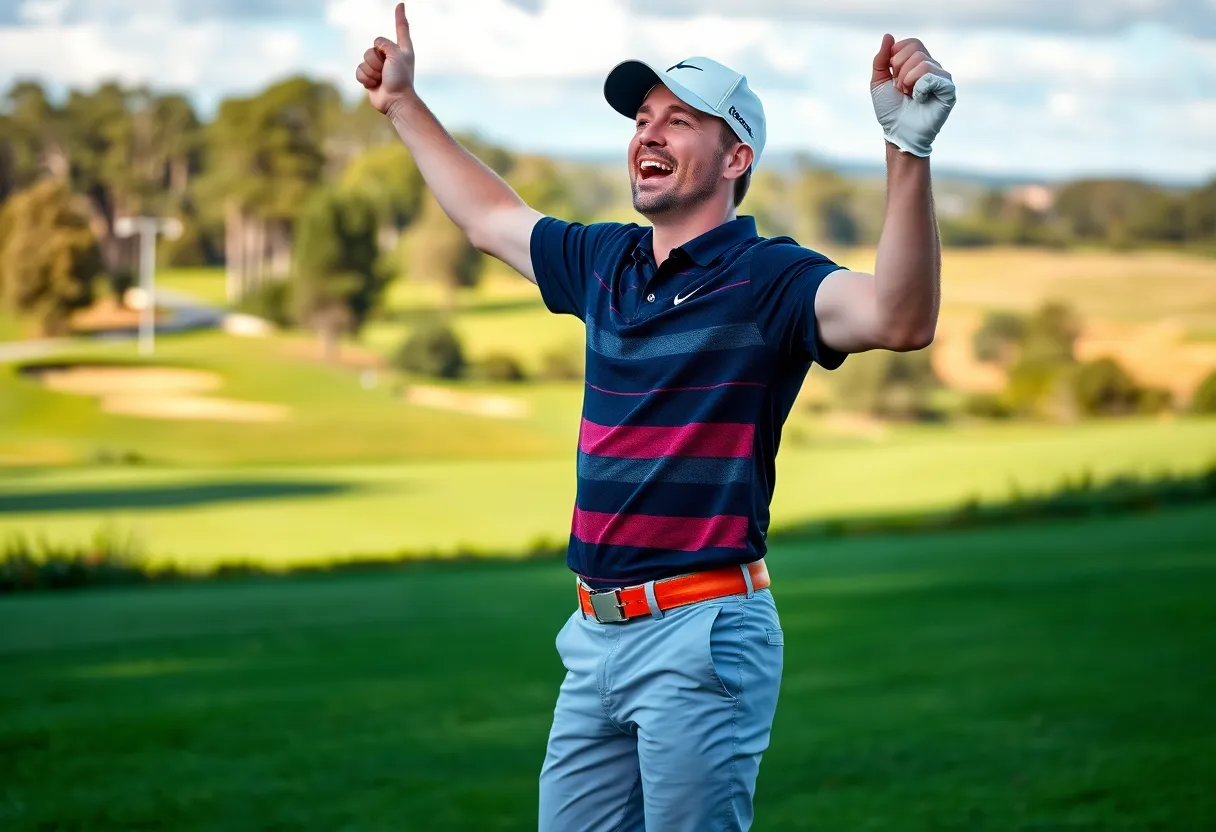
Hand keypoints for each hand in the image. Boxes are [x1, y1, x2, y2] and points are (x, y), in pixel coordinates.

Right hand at [356, 2, 415, 114]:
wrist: (395, 101)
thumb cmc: (400, 79)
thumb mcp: (397, 55)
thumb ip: (385, 43)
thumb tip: (377, 45)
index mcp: (401, 50)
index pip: (401, 29)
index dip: (400, 17)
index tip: (400, 5)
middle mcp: (390, 57)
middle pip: (372, 48)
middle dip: (376, 61)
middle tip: (387, 72)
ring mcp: (379, 68)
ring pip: (364, 60)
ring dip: (372, 71)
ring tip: (382, 80)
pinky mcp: (370, 78)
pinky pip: (359, 71)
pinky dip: (365, 78)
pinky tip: (374, 85)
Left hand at [870, 34, 955, 156]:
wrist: (898, 132)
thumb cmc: (890, 110)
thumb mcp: (878, 82)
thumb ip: (880, 59)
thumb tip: (888, 36)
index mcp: (918, 62)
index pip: (910, 43)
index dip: (896, 58)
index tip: (893, 78)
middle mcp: (932, 66)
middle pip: (915, 50)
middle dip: (899, 71)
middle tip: (902, 90)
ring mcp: (941, 76)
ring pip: (922, 62)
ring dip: (907, 81)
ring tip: (910, 96)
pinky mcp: (948, 88)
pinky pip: (932, 75)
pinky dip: (919, 87)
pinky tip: (920, 99)